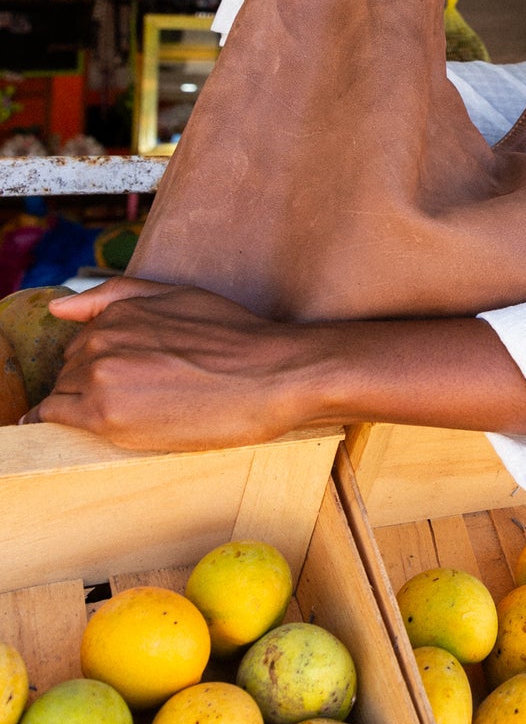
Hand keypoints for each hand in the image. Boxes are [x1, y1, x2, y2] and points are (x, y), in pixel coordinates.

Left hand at [33, 283, 314, 449]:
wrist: (271, 374)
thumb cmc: (236, 337)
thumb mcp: (178, 295)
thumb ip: (115, 295)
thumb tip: (57, 308)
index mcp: (118, 311)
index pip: (82, 344)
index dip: (104, 366)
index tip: (131, 380)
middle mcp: (102, 338)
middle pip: (69, 370)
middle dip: (90, 385)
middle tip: (138, 401)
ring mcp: (101, 375)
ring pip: (62, 394)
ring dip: (82, 406)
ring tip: (130, 415)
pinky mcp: (106, 414)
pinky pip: (55, 419)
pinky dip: (60, 424)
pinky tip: (88, 428)